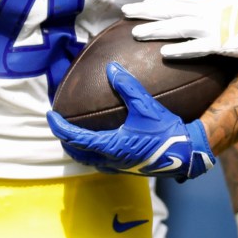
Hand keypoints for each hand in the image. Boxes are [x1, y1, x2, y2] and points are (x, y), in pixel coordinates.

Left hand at [47, 64, 218, 181]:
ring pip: (89, 161)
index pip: (74, 138)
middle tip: (59, 126)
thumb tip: (111, 68)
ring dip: (78, 149)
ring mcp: (119, 167)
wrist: (186, 153)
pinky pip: (102, 164)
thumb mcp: (145, 106)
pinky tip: (100, 145)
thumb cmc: (166, 130)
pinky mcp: (128, 169)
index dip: (59, 127)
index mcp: (110, 146)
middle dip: (64, 140)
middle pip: (77, 153)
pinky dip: (93, 154)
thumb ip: (127, 87)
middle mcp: (111, 160)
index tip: (51, 115)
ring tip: (73, 136)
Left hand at [125, 0, 237, 60]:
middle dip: (146, 9)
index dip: (158, 0)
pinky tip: (163, 53)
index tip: (141, 3)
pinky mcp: (225, 44)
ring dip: (155, 29)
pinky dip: (180, 49)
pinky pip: (198, 48)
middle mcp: (211, 10)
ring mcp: (217, 27)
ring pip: (178, 26)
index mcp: (214, 0)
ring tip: (135, 32)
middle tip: (125, 10)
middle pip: (172, 8)